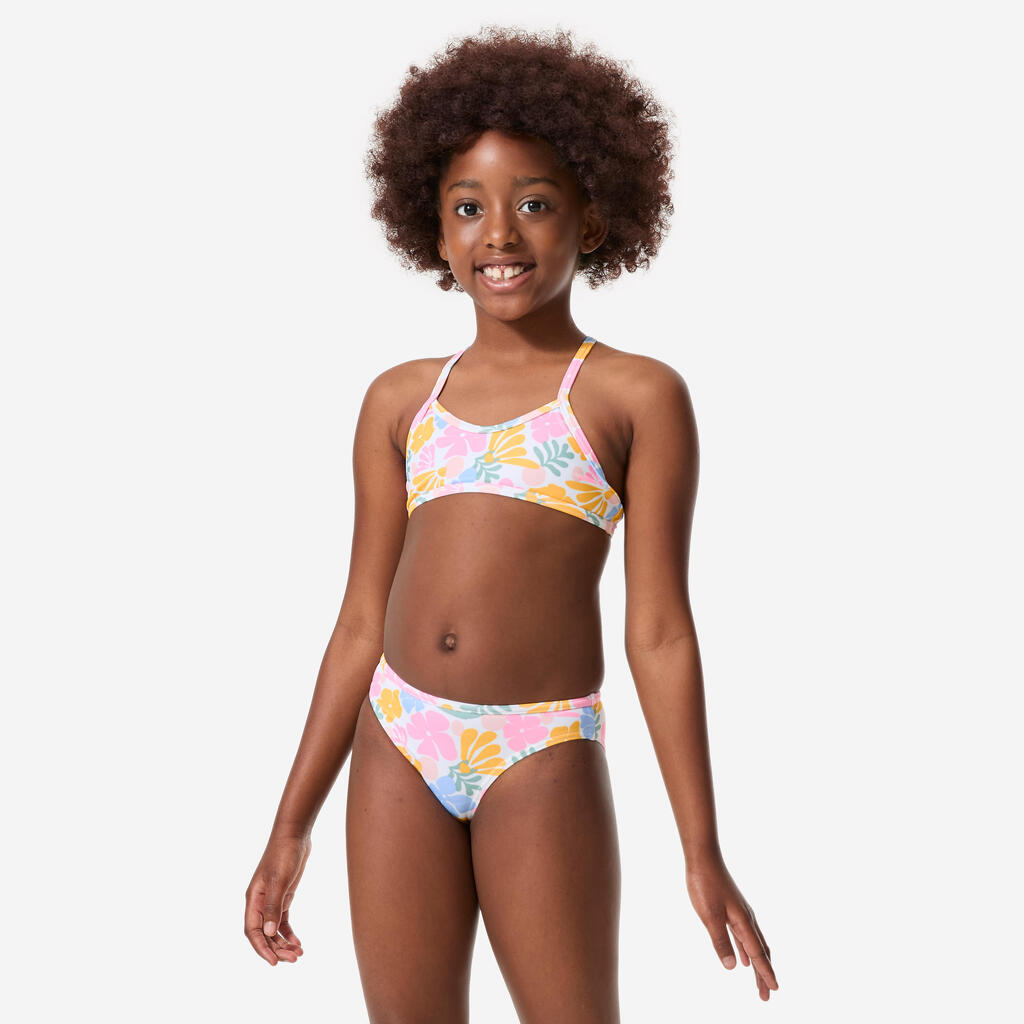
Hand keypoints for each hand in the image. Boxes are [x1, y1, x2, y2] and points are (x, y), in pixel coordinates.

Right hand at [244, 833, 311, 965]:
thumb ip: (273, 906)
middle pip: (264, 934)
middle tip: (294, 959)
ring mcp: (271, 901)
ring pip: (273, 930)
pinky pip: (283, 921)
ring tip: (299, 954)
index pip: (252, 931)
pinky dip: (289, 933)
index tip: (273, 962)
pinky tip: (298, 942)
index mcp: (253, 900)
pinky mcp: (283, 897)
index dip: (261, 948)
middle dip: (276, 949)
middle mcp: (259, 903)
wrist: (294, 835)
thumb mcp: (279, 880)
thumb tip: (269, 933)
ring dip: (283, 944)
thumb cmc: (283, 855)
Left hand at [685, 851, 778, 1000]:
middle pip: (760, 952)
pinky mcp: (732, 910)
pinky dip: (747, 950)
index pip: (757, 954)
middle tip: (767, 995)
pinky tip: (744, 958)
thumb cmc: (705, 884)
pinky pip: (744, 936)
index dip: (765, 973)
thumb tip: (733, 967)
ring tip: (760, 981)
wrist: (703, 857)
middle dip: (764, 973)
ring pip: (753, 945)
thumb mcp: (709, 916)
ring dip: (757, 964)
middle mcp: (747, 919)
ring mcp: (740, 914)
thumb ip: (721, 941)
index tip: (773, 990)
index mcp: (744, 922)